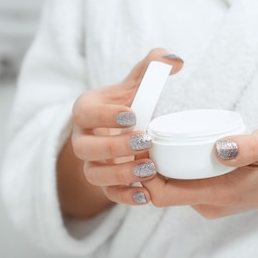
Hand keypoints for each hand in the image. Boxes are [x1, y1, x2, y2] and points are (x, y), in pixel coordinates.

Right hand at [60, 48, 183, 214]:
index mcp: (86, 111)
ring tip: (149, 170)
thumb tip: (174, 60)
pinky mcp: (104, 183)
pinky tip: (146, 195)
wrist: (119, 132)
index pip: (85, 113)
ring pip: (94, 174)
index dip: (105, 116)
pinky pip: (108, 195)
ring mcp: (91, 163)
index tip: (132, 115)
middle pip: (85, 148)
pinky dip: (125, 197)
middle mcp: (82, 139)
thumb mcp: (136, 84)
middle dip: (114, 147)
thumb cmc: (128, 104)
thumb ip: (153, 66)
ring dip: (120, 174)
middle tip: (145, 141)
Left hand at [142, 125, 257, 217]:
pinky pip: (183, 185)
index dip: (143, 173)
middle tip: (139, 135)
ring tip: (152, 137)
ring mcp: (210, 202)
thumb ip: (248, 147)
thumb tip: (220, 148)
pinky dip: (173, 168)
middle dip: (145, 168)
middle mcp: (209, 204)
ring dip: (158, 167)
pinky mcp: (213, 195)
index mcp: (218, 194)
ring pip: (171, 187)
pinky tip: (172, 147)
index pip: (162, 194)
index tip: (139, 146)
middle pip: (161, 190)